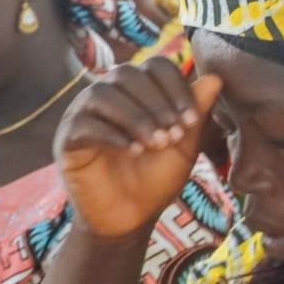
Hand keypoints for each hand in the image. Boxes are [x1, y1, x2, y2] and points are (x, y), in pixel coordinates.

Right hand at [56, 58, 221, 238]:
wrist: (131, 218)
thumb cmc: (156, 178)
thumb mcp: (183, 145)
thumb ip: (195, 112)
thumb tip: (215, 77)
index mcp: (136, 92)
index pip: (155, 66)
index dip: (176, 88)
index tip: (192, 120)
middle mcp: (107, 95)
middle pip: (127, 74)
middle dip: (156, 103)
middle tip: (174, 136)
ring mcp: (83, 114)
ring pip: (103, 95)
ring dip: (136, 118)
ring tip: (157, 145)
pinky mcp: (67, 139)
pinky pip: (84, 124)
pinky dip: (113, 135)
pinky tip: (134, 152)